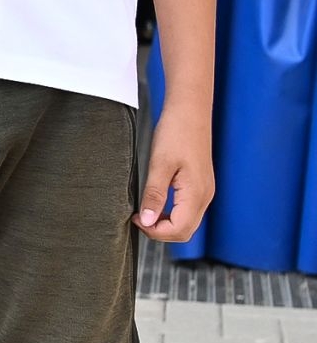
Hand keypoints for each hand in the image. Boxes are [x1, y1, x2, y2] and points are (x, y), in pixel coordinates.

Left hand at [137, 104, 213, 241]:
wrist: (190, 111)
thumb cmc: (176, 133)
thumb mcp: (159, 164)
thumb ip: (154, 195)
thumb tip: (147, 222)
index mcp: (197, 194)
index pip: (179, 230)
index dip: (155, 231)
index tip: (136, 218)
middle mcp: (206, 196)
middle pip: (185, 231)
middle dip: (160, 231)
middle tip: (138, 218)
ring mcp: (205, 191)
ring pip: (187, 222)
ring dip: (165, 223)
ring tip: (144, 211)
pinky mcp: (200, 185)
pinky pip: (188, 210)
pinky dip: (172, 214)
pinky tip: (156, 203)